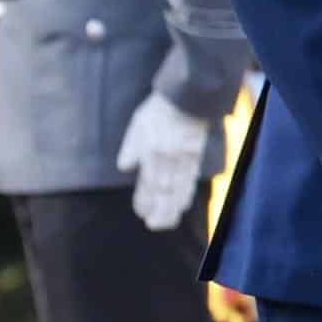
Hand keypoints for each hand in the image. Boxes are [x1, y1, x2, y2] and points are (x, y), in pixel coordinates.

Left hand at [114, 92, 209, 230]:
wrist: (187, 96)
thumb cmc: (159, 109)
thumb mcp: (138, 125)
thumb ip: (130, 147)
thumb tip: (125, 167)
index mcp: (150, 151)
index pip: (146, 182)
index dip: (144, 200)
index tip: (141, 212)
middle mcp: (166, 157)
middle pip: (163, 190)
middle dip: (158, 210)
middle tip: (153, 225)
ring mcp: (183, 157)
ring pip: (178, 187)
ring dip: (172, 207)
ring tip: (168, 221)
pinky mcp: (197, 154)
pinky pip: (191, 177)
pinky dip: (187, 192)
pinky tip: (183, 203)